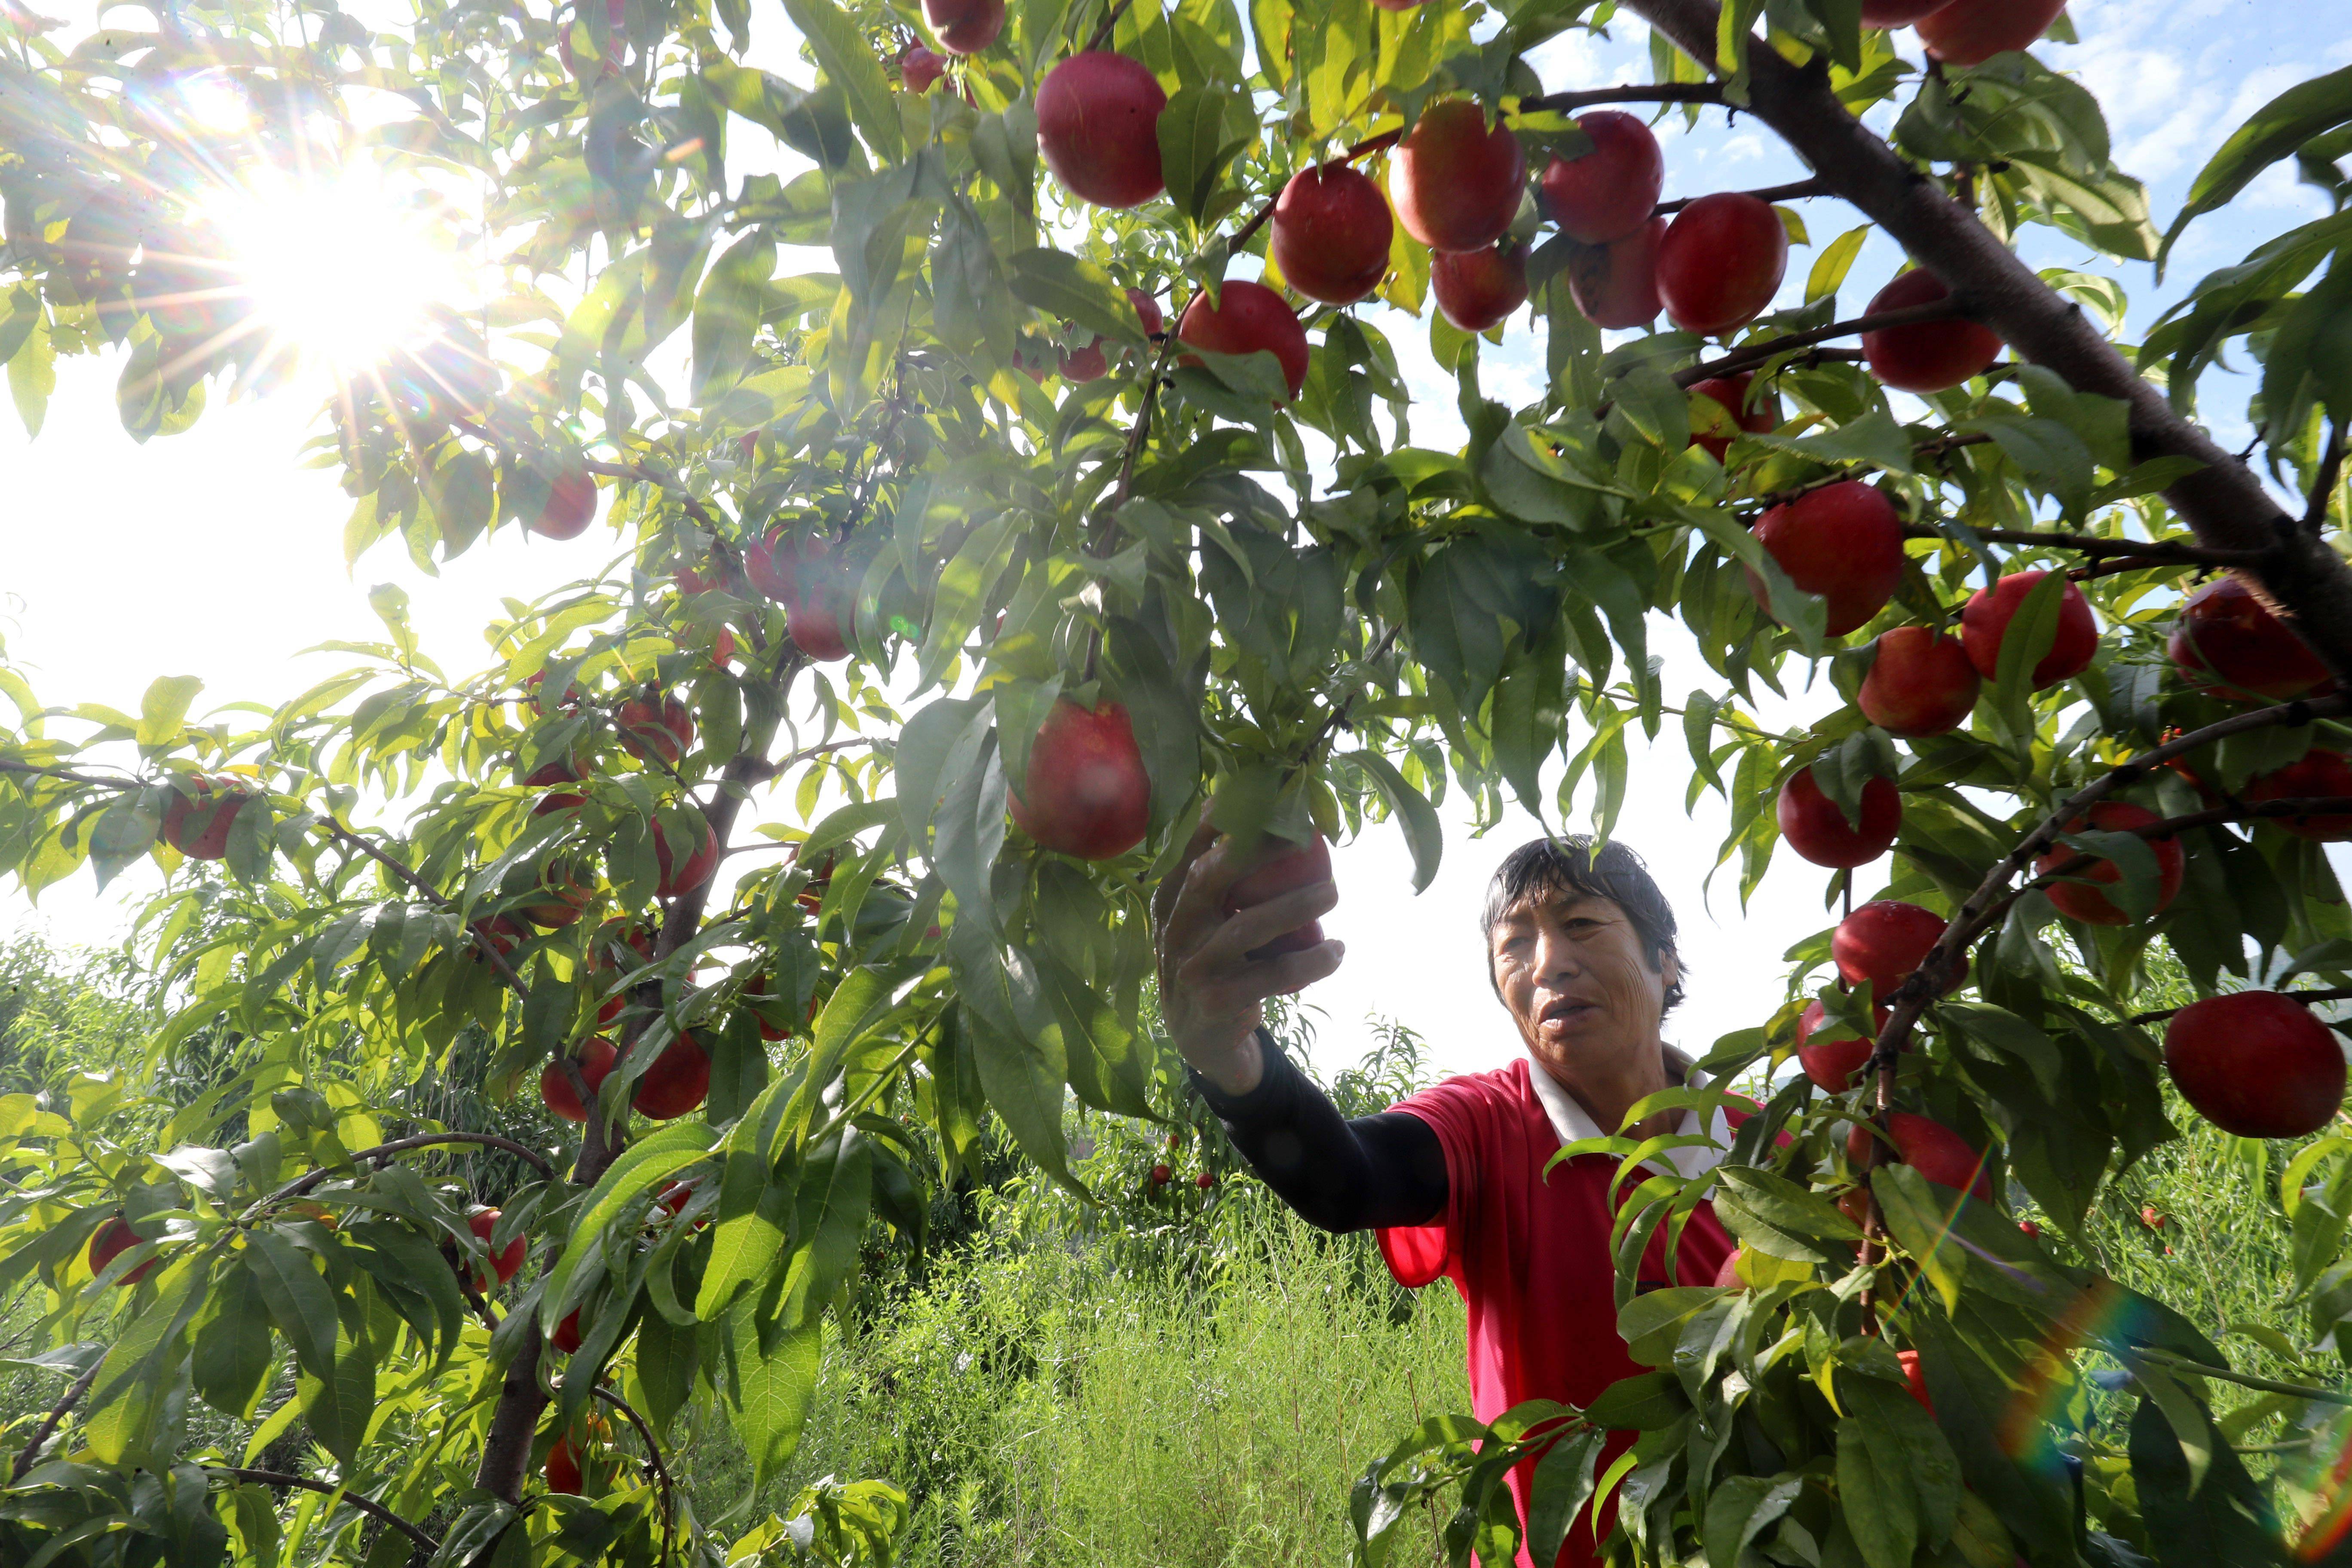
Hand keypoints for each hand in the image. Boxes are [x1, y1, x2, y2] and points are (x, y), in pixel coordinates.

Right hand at [1150, 813, 1343, 1095]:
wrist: (1202, 1041)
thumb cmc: (1215, 963)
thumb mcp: (1204, 922)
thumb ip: (1219, 880)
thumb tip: (1260, 815)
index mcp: (1169, 903)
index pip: (1189, 852)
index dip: (1223, 822)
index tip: (1264, 800)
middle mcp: (1174, 931)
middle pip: (1211, 878)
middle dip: (1259, 851)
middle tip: (1305, 840)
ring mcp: (1193, 968)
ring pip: (1248, 927)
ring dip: (1296, 906)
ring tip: (1332, 893)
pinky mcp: (1217, 1002)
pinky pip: (1275, 975)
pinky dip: (1313, 961)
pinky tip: (1337, 950)